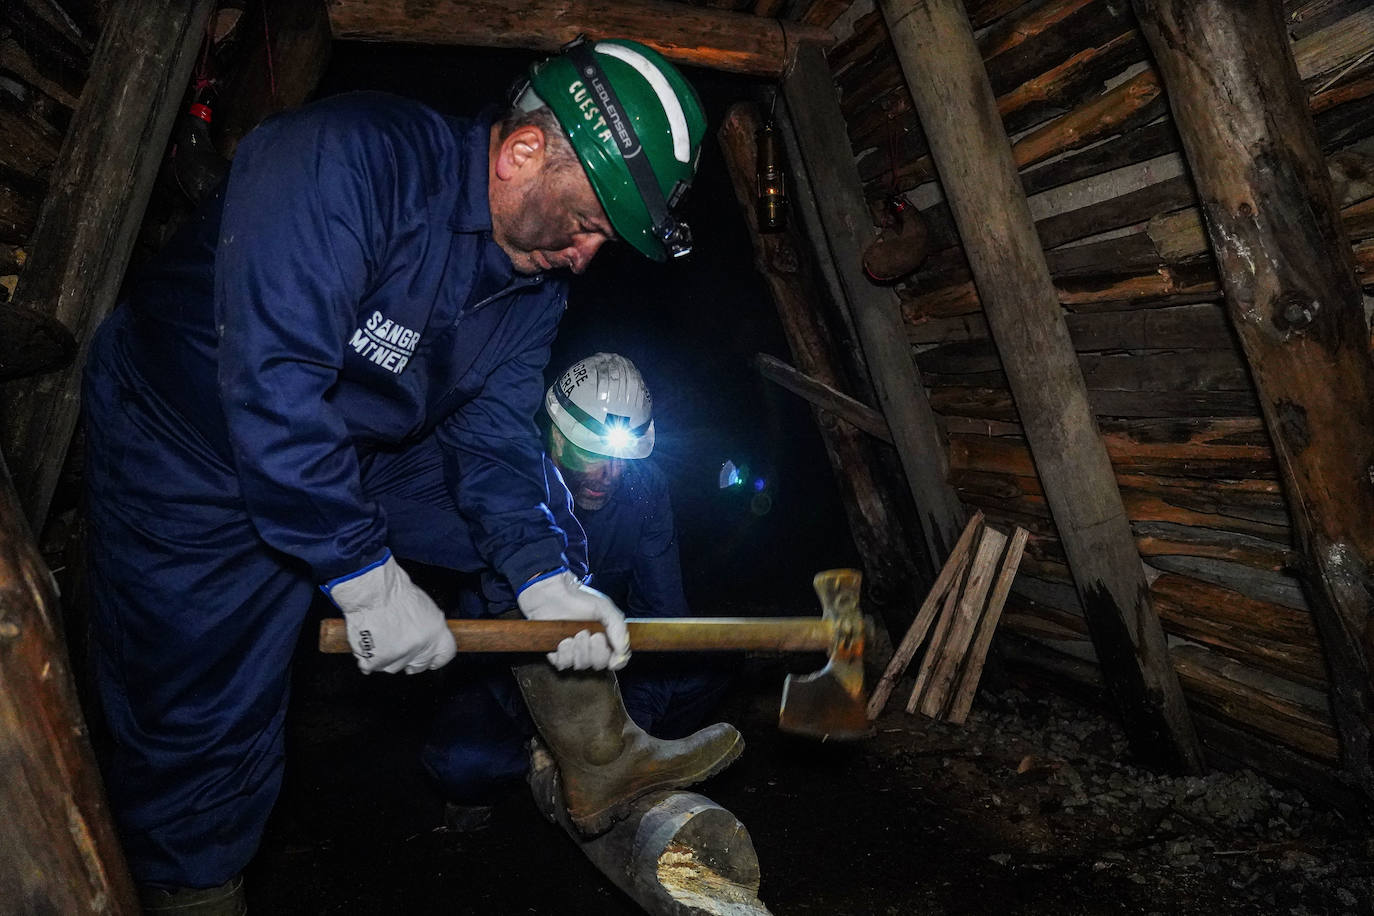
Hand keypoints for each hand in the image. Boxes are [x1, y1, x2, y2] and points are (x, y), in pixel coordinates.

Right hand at [323, 552, 456, 674]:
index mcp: (436, 632)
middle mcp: (421, 648)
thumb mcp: (424, 607)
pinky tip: (366, 643)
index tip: (433, 660)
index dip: (437, 658)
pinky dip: (366, 658)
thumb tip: (424, 640)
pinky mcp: (378, 661)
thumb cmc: (394, 592)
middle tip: (400, 646)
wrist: (374, 592)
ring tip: (379, 636)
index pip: (445, 654)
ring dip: (387, 657)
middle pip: (420, 665)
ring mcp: (400, 657)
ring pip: (394, 666)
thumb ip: (427, 628)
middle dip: (412, 660)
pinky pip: (370, 666)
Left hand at [517, 569, 629, 670]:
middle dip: (594, 649)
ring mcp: (574, 653)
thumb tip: (622, 655)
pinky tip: (562, 639)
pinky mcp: (557, 655)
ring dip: (578, 648)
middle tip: (587, 632)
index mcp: (606, 640)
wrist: (553, 596)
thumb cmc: (579, 600)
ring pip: (581, 664)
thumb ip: (619, 630)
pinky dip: (564, 652)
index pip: (618, 661)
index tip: (608, 648)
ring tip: (574, 632)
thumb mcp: (606, 609)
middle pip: (599, 664)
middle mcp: (591, 649)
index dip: (615, 659)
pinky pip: (563, 664)